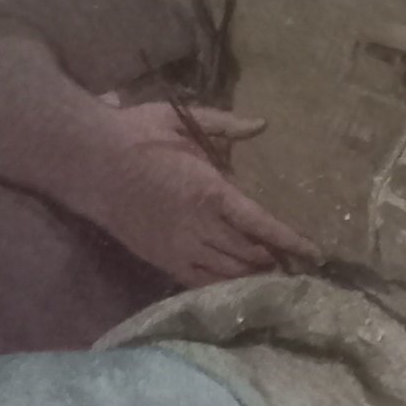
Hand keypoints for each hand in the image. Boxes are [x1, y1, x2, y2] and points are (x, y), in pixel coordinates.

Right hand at [65, 96, 317, 290]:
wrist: (90, 162)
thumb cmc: (137, 134)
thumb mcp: (181, 119)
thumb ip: (224, 125)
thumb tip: (262, 124)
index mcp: (208, 189)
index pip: (260, 223)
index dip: (290, 240)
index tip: (315, 252)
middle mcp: (198, 225)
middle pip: (248, 253)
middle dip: (275, 260)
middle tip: (298, 263)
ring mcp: (178, 246)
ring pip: (227, 272)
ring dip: (253, 274)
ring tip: (274, 274)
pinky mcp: (161, 259)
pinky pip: (199, 282)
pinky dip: (223, 286)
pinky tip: (238, 285)